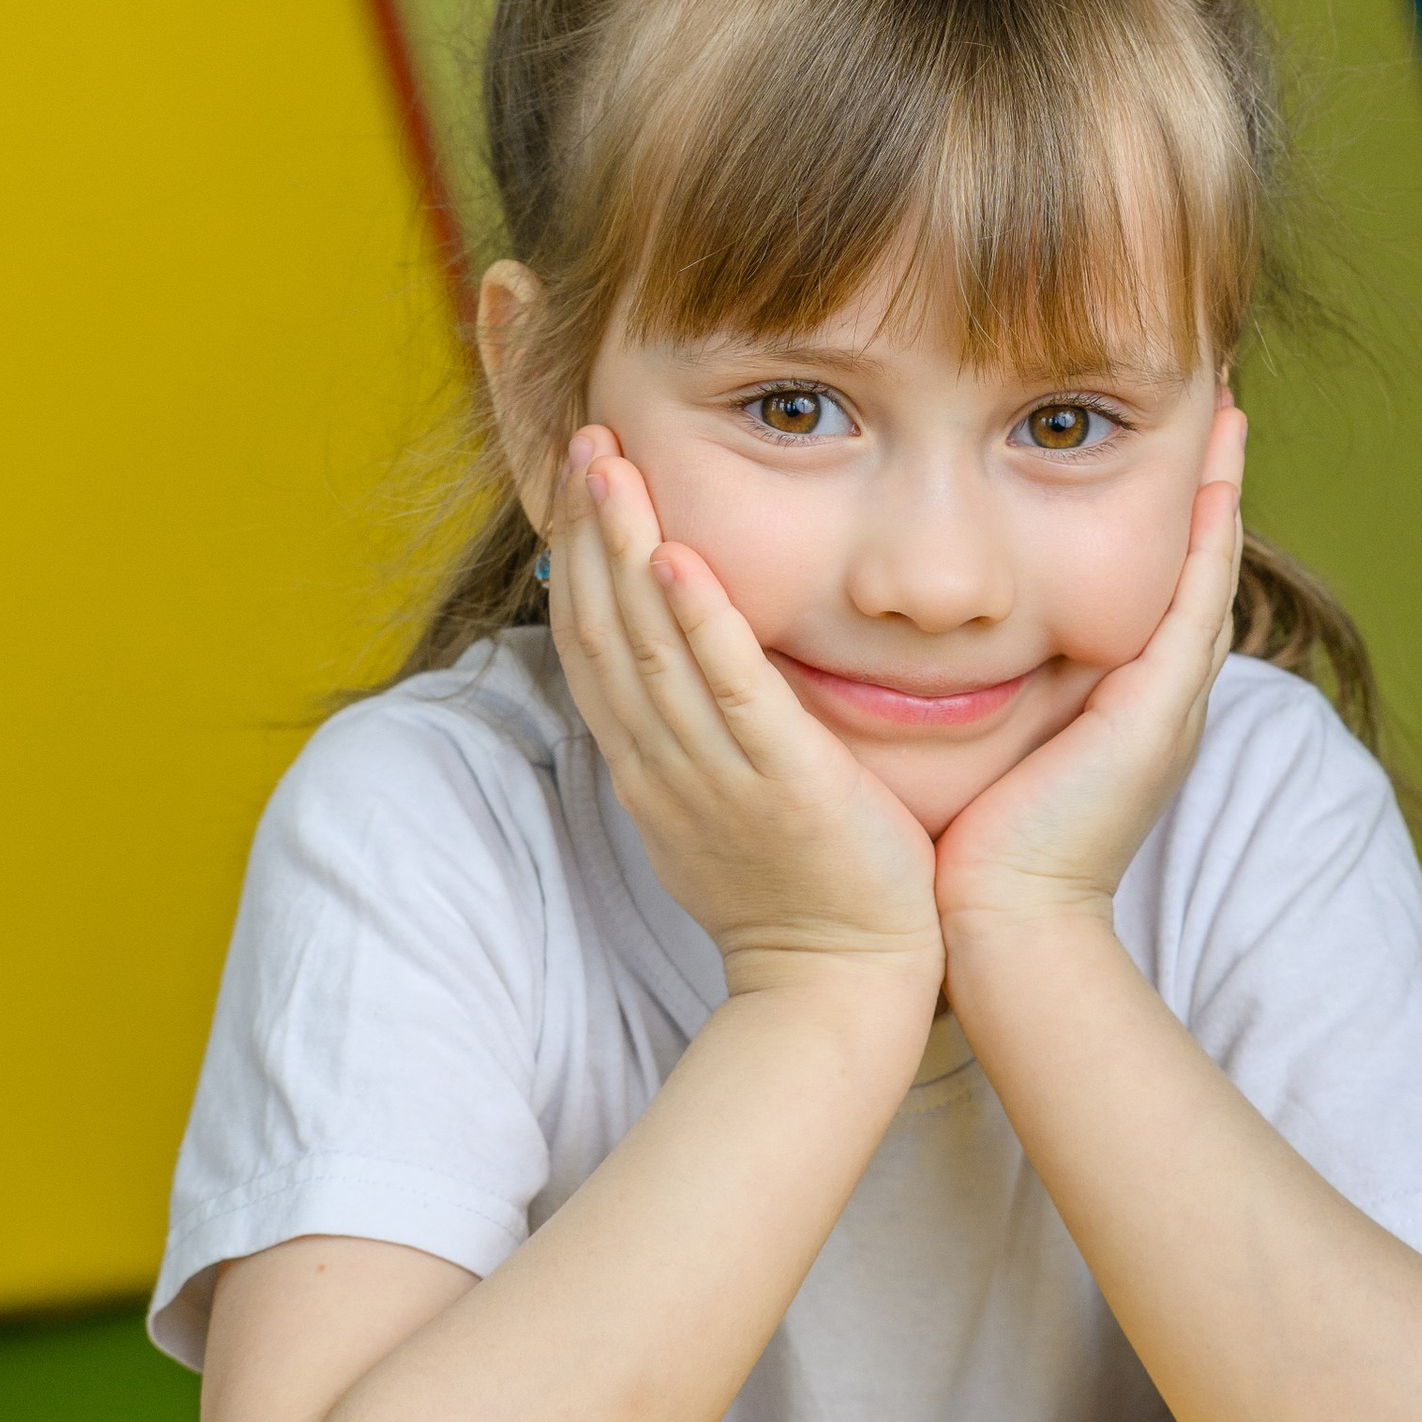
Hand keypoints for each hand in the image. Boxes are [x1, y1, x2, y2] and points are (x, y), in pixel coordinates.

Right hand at [548, 431, 944, 999]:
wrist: (840, 984)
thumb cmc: (800, 891)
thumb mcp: (721, 804)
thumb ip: (698, 731)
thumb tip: (681, 663)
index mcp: (648, 763)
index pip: (592, 640)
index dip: (581, 553)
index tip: (585, 476)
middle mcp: (663, 762)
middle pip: (602, 626)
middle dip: (590, 528)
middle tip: (585, 438)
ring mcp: (715, 774)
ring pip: (648, 646)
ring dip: (625, 548)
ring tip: (612, 464)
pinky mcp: (782, 784)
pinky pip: (730, 694)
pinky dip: (702, 626)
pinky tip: (682, 560)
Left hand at [932, 406, 1246, 945]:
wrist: (1003, 924)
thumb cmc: (977, 852)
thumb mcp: (987, 747)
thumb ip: (981, 693)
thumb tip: (931, 640)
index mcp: (1119, 703)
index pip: (1151, 586)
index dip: (1166, 516)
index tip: (1164, 442)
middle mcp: (1155, 695)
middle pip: (1196, 566)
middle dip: (1208, 483)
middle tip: (1222, 398)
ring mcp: (1166, 701)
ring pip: (1207, 571)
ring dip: (1222, 490)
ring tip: (1231, 407)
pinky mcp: (1156, 710)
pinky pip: (1194, 605)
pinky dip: (1211, 539)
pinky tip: (1217, 478)